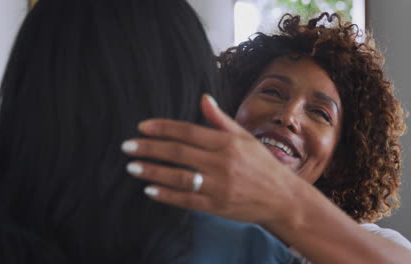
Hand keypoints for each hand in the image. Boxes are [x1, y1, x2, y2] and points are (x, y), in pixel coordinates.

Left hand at [121, 94, 303, 226]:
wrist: (283, 198)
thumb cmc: (262, 164)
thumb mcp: (244, 138)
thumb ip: (220, 120)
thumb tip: (203, 98)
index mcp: (227, 143)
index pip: (188, 131)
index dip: (162, 128)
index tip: (142, 127)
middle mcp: (222, 163)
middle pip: (178, 153)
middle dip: (150, 148)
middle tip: (127, 147)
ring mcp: (219, 186)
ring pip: (179, 177)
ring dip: (153, 172)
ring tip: (132, 167)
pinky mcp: (217, 206)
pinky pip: (187, 200)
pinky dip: (167, 195)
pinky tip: (150, 190)